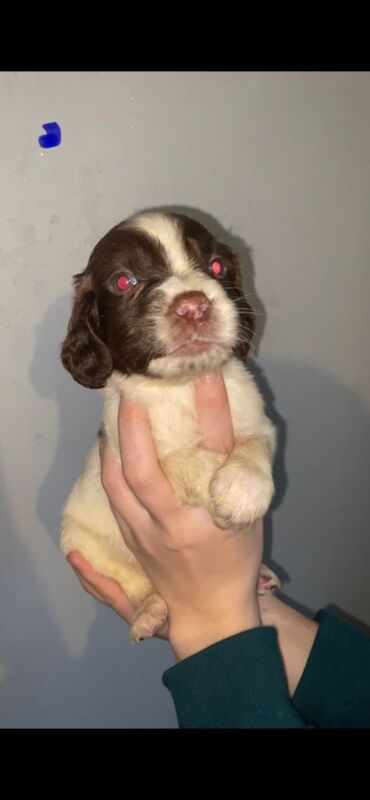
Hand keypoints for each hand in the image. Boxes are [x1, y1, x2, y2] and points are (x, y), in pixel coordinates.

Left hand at [68, 372, 262, 659]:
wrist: (209, 610)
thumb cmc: (235, 559)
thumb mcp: (249, 516)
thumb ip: (236, 476)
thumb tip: (223, 424)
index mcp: (215, 515)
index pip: (214, 450)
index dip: (212, 407)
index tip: (206, 372)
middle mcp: (175, 524)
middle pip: (144, 470)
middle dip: (133, 425)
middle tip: (131, 389)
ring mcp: (146, 534)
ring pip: (117, 483)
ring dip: (112, 442)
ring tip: (114, 410)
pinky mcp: (131, 538)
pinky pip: (112, 496)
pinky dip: (108, 465)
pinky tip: (110, 444)